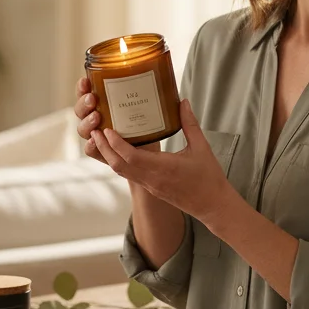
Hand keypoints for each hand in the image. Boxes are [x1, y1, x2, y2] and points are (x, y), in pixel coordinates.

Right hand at [73, 77, 158, 162]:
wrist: (152, 150)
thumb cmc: (146, 124)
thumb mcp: (147, 105)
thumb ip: (146, 93)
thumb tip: (163, 81)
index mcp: (101, 104)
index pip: (84, 93)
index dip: (81, 87)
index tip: (86, 81)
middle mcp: (95, 119)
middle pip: (80, 110)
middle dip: (83, 103)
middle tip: (92, 99)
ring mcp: (96, 136)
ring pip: (82, 129)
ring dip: (86, 122)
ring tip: (96, 117)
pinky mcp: (102, 153)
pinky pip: (90, 150)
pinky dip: (91, 145)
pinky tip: (95, 140)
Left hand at [89, 98, 234, 222]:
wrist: (213, 206)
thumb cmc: (209, 177)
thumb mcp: (202, 147)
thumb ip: (190, 124)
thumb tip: (182, 102)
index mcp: (163, 168)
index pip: (131, 157)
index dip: (116, 144)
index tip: (107, 129)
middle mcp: (152, 179)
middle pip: (118, 165)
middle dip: (104, 148)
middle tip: (95, 131)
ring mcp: (150, 186)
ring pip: (122, 171)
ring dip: (109, 155)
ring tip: (101, 138)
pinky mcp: (151, 189)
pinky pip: (130, 175)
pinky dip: (120, 162)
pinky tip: (118, 150)